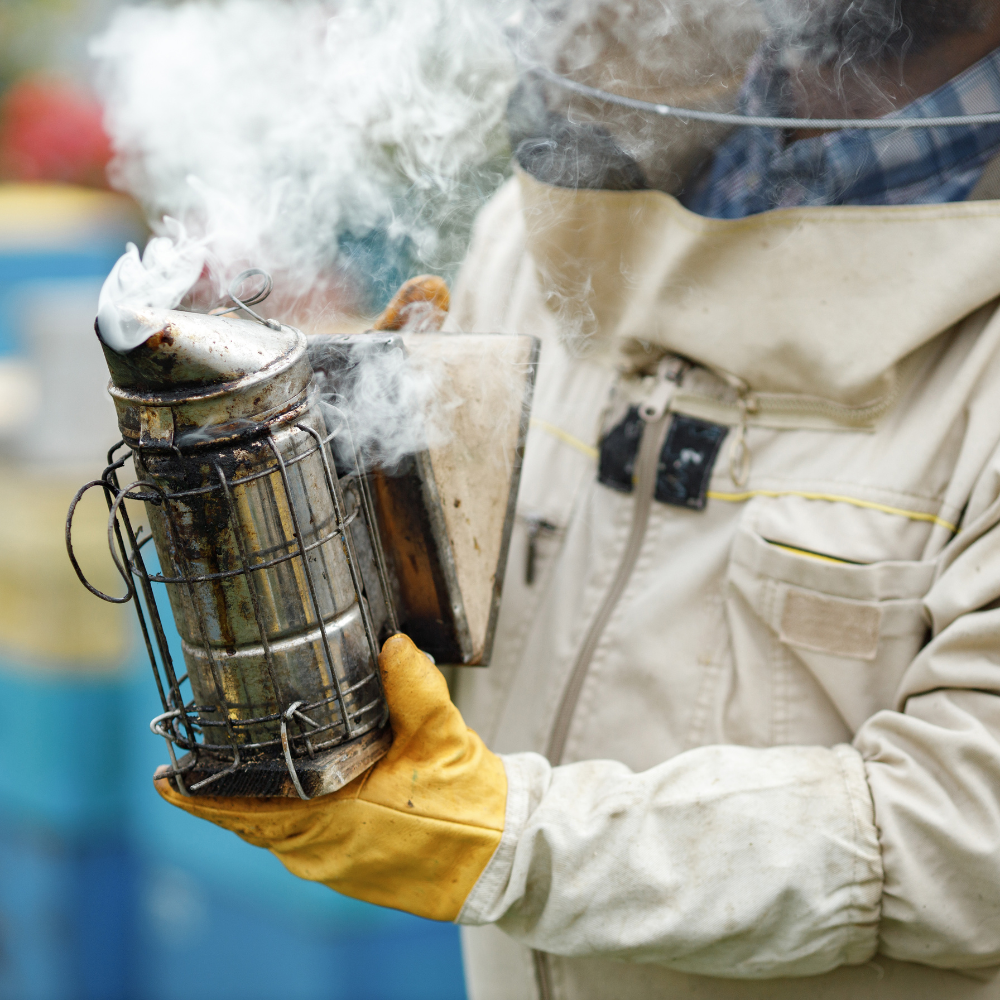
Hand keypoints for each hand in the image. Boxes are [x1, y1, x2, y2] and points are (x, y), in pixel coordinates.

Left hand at [155, 634, 505, 920]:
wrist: (501, 858)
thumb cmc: (470, 806)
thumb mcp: (441, 735)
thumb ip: (413, 687)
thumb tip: (390, 645)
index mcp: (336, 821)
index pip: (249, 811)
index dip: (203, 796)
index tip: (168, 780)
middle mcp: (324, 852)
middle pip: (255, 819)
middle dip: (226, 790)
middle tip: (201, 757)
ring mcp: (335, 866)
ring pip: (277, 831)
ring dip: (258, 801)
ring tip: (242, 766)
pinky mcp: (351, 869)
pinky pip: (300, 841)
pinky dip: (287, 814)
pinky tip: (296, 788)